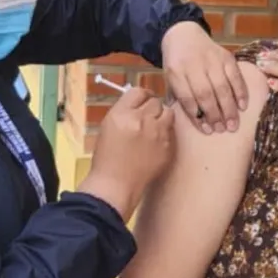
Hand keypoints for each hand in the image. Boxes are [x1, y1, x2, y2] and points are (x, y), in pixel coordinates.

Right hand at [80, 87, 174, 219]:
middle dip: (152, 106)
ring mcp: (157, 134)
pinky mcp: (167, 147)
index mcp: (122, 114)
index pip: (138, 92)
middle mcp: (141, 120)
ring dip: (162, 116)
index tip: (142, 100)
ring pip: (168, 113)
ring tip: (154, 126)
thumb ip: (123, 112)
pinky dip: (165, 133)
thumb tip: (137, 103)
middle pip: (155, 101)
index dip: (141, 96)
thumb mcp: (108, 127)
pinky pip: (171, 131)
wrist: (115, 185)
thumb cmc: (107, 158)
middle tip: (147, 115)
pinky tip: (155, 142)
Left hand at [161, 21, 247, 134]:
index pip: (187, 97)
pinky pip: (235, 76)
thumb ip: (177, 98)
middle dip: (215, 115)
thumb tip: (191, 121)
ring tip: (233, 125)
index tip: (207, 130)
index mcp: (176, 72)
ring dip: (229, 108)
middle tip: (222, 130)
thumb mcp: (169, 79)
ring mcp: (211, 59)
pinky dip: (240, 92)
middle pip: (206, 94)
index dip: (198, 116)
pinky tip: (243, 106)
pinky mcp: (226, 56)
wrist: (183, 34)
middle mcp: (194, 65)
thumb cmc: (176, 63)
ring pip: (222, 87)